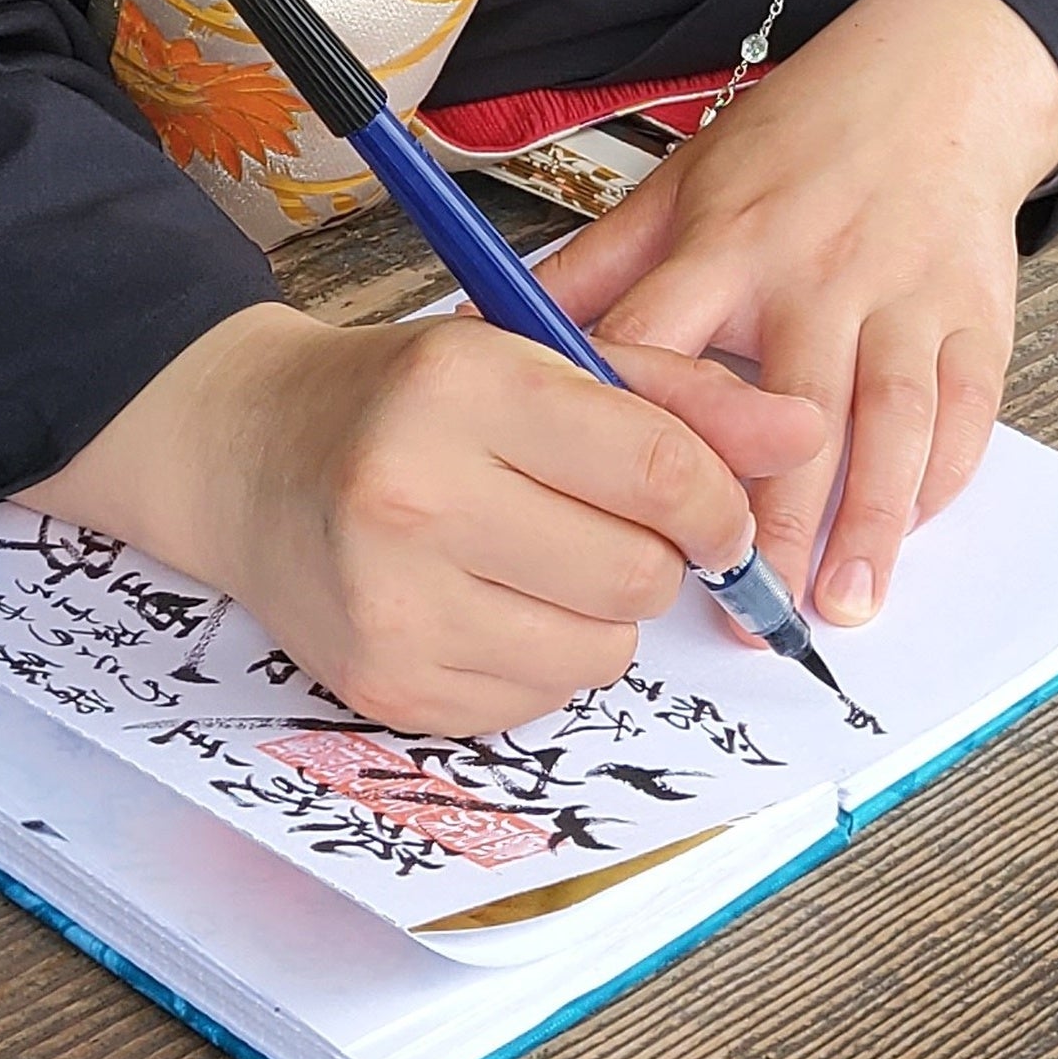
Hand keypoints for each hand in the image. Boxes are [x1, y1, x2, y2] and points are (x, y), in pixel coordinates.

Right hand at [29, 300, 823, 737]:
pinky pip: (536, 702)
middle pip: (638, 574)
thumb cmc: (409, 399)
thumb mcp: (537, 356)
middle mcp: (416, 498)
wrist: (248, 457)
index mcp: (464, 388)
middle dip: (652, 556)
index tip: (717, 512)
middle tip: (602, 523)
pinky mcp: (385, 684)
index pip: (659, 469)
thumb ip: (681, 393)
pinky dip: (539, 660)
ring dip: (599, 615)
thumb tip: (809, 429)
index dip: (719, 502)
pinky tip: (487, 601)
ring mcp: (392, 603)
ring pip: (598, 652)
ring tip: (538, 558)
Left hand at [542, 0, 1057, 632]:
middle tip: (746, 612)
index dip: (633, 440)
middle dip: (772, 519)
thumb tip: (477, 326)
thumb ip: (593, 268)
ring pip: (888, 422)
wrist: (934, 75)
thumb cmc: (796, 144)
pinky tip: (907, 536)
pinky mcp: (974, 315)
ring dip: (868, 522)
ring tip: (838, 607)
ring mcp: (903, 296)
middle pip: (789, 412)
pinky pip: (963, 411)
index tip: (610, 520)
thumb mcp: (679, 184)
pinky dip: (940, 480)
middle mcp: (816, 275)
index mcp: (726, 245)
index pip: (664, 350)